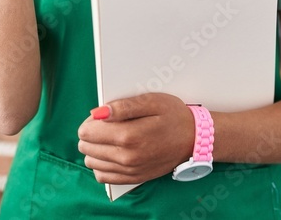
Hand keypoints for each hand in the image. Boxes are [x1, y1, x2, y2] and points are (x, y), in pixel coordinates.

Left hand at [77, 93, 194, 184]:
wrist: (194, 140)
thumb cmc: (173, 116)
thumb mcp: (151, 101)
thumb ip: (123, 106)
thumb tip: (98, 112)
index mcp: (129, 136)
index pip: (87, 132)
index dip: (91, 121)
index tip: (102, 116)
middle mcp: (127, 157)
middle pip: (86, 147)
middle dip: (91, 134)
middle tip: (107, 125)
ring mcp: (129, 171)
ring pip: (92, 162)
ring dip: (94, 149)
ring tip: (109, 138)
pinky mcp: (133, 179)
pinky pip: (103, 177)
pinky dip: (101, 165)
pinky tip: (111, 153)